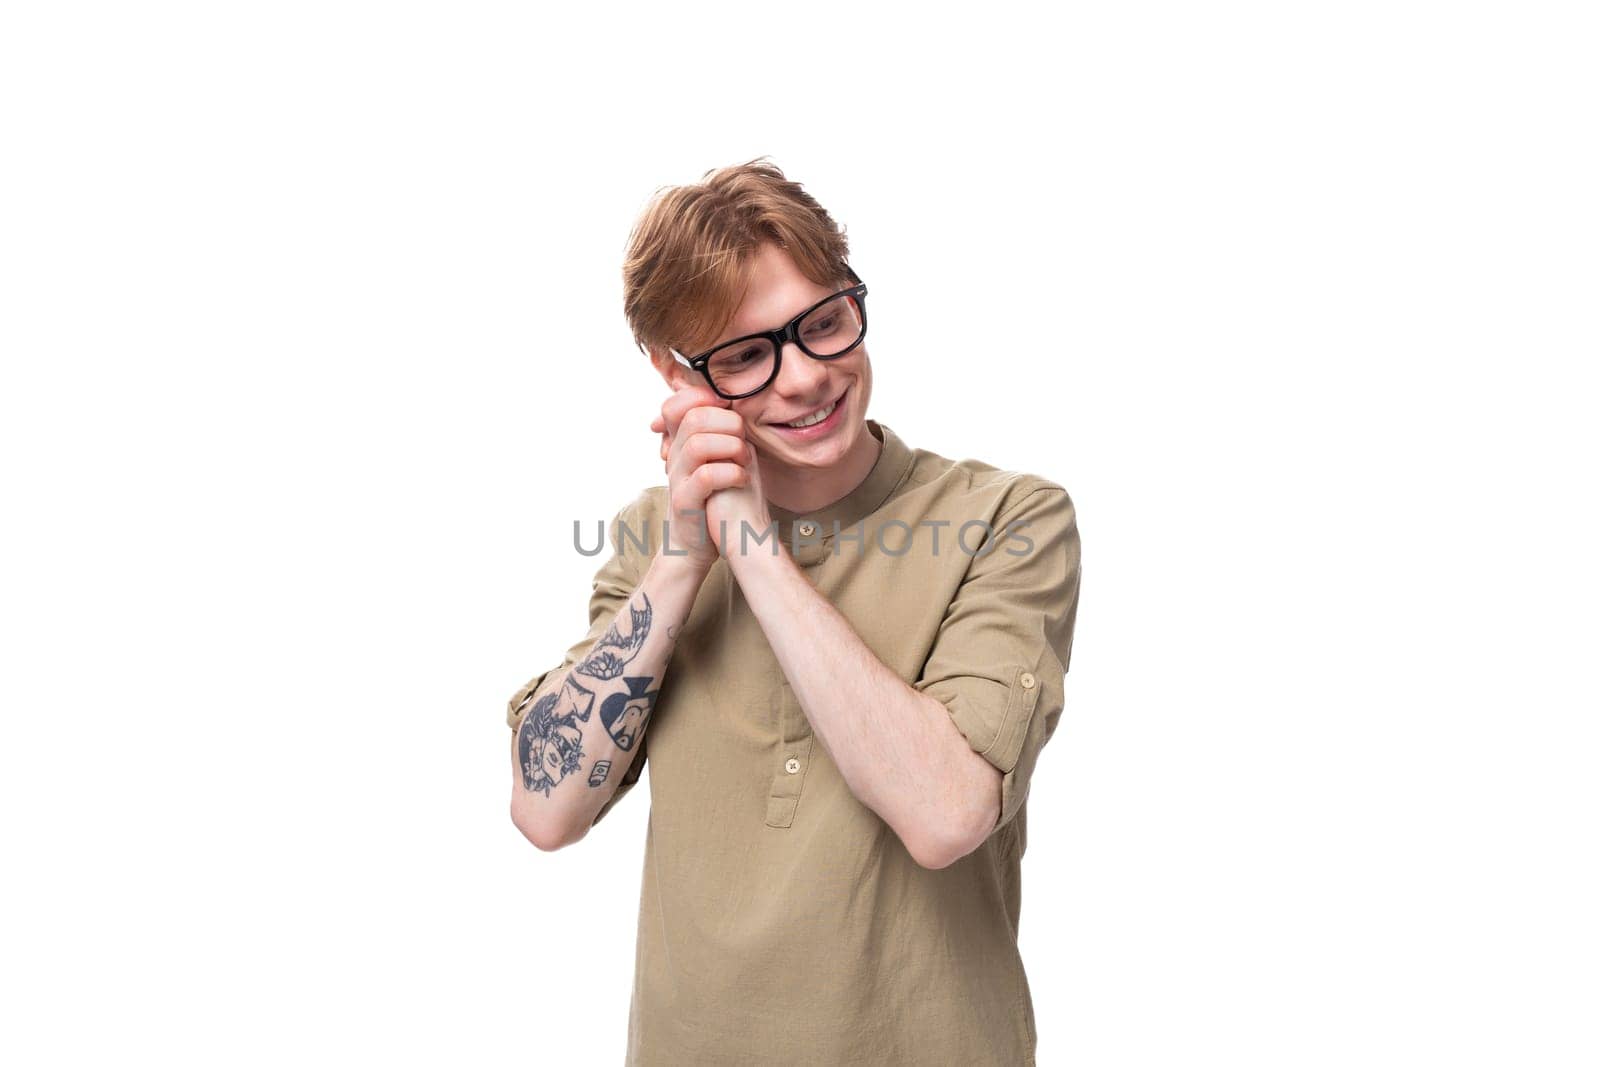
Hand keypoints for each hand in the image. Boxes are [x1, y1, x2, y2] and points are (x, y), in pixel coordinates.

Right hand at [651, 386, 769, 564]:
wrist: (696, 543)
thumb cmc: (712, 499)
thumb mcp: (715, 460)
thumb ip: (720, 434)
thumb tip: (735, 405)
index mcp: (680, 443)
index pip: (677, 405)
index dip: (702, 397)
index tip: (727, 409)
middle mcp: (674, 457)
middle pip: (693, 418)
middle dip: (727, 422)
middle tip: (742, 439)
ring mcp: (678, 479)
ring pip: (698, 444)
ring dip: (730, 447)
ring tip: (744, 459)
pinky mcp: (685, 502)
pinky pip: (706, 476)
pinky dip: (731, 473)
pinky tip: (742, 478)